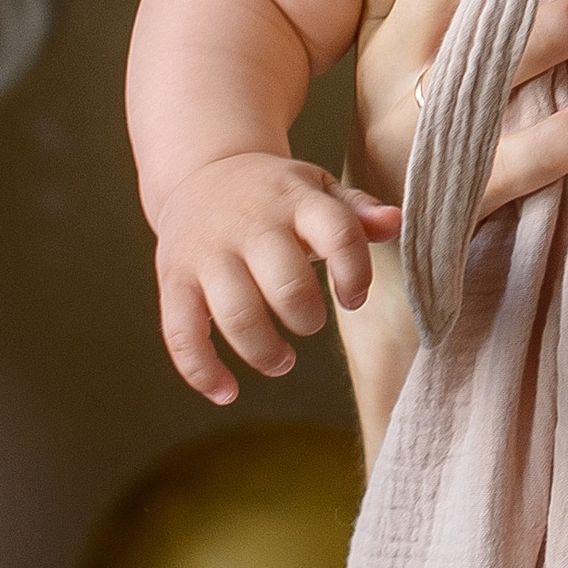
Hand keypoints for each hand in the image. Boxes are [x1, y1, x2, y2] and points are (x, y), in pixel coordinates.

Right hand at [154, 151, 396, 404]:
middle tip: (309, 323)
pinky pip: (182, 334)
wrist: (200, 174)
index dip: (355, 274)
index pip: (338, 234)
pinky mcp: (173, 280)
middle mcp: (249, 225)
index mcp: (295, 201)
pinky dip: (203, 372)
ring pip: (236, 315)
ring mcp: (207, 254)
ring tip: (281, 360)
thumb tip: (395, 222)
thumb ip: (359, 211)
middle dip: (307, 318)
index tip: (354, 297)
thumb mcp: (320, 189)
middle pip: (287, 284)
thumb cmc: (276, 195)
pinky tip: (228, 392)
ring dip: (265, 352)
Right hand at [348, 0, 567, 217]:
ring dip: (550, 28)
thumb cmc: (441, 127)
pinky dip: (559, 138)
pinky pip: (502, 164)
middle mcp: (383, 72)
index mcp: (379, 27)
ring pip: (473, 67)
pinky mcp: (439, 202)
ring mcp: (405, 137)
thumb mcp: (432, 56)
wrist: (397, 255)